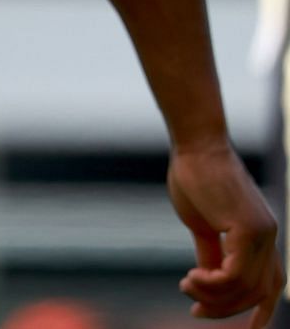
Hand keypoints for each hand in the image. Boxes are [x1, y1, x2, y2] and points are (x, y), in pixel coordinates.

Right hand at [167, 139, 283, 324]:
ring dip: (214, 296)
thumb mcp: (203, 222)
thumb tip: (209, 277)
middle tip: (194, 307)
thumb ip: (211, 250)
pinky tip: (192, 277)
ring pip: (246, 287)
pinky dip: (213, 283)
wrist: (195, 145)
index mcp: (261, 236)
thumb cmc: (195, 177)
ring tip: (186, 286)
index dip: (262, 312)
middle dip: (226, 308)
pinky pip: (235, 273)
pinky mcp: (247, 227)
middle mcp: (269, 237)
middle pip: (258, 292)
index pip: (272, 284)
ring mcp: (262, 232)